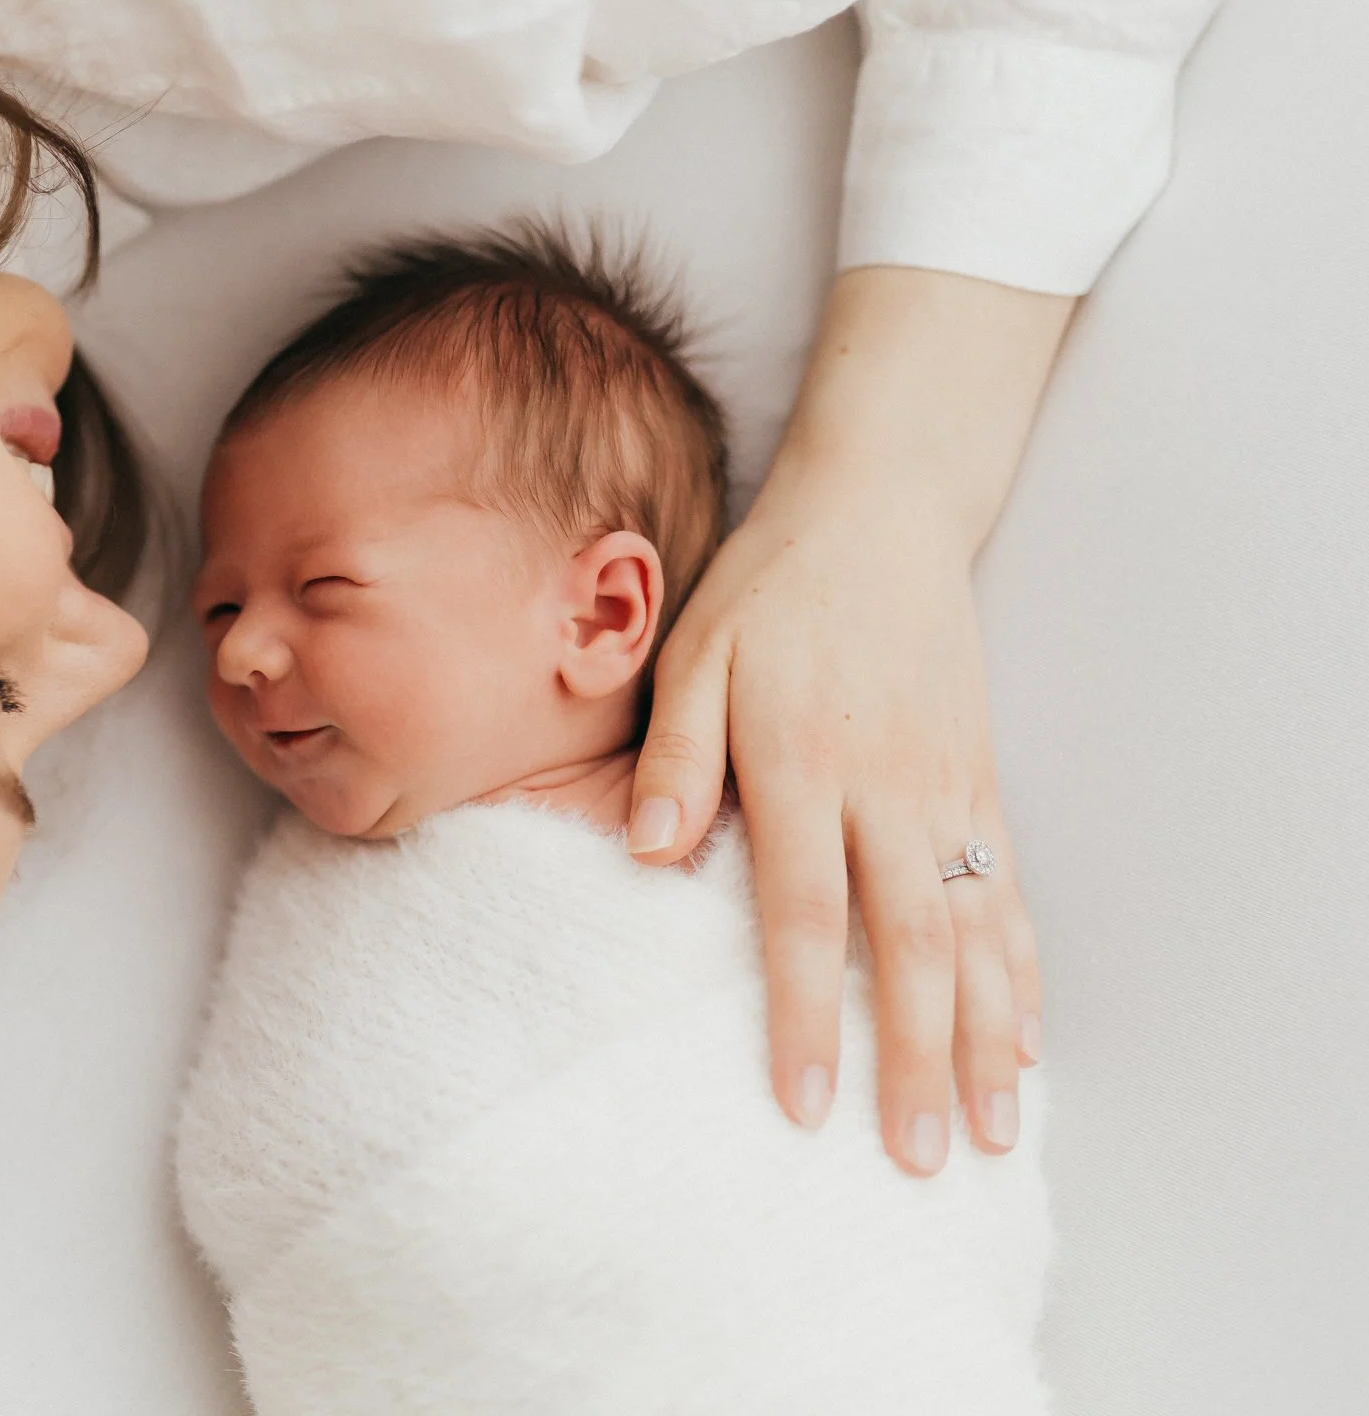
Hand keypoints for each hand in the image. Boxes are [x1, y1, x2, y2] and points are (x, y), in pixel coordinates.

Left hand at [624, 266, 1069, 1175]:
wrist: (880, 514)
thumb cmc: (768, 591)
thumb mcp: (693, 651)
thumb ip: (675, 755)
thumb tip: (647, 854)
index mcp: (802, 761)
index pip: (804, 912)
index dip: (805, 1011)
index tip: (803, 1100)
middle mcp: (886, 788)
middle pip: (908, 945)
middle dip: (915, 1059)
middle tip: (914, 1157)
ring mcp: (946, 789)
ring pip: (976, 933)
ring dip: (986, 1038)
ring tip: (990, 1130)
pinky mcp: (981, 782)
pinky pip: (1009, 892)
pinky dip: (1021, 972)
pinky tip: (1024, 1038)